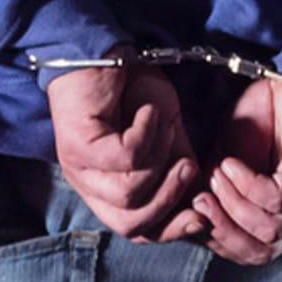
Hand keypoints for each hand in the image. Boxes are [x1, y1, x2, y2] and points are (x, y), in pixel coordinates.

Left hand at [45, 53, 207, 243]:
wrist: (103, 51)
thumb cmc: (134, 93)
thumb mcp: (167, 138)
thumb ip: (180, 171)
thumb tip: (204, 209)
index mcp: (105, 191)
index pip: (136, 230)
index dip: (171, 229)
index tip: (202, 215)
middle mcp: (87, 185)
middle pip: (131, 224)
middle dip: (169, 199)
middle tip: (187, 166)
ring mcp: (78, 168)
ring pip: (130, 194)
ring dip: (159, 158)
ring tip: (164, 127)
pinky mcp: (77, 144)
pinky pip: (125, 158)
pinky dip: (146, 134)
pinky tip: (147, 113)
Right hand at [194, 79, 281, 266]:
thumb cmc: (260, 121)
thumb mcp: (227, 161)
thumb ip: (212, 189)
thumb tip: (186, 214)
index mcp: (280, 218)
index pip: (250, 253)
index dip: (217, 241)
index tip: (191, 215)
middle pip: (262, 251)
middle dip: (222, 231)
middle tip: (199, 202)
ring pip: (270, 229)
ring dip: (233, 206)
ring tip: (215, 176)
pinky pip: (279, 197)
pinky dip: (248, 185)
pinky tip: (231, 165)